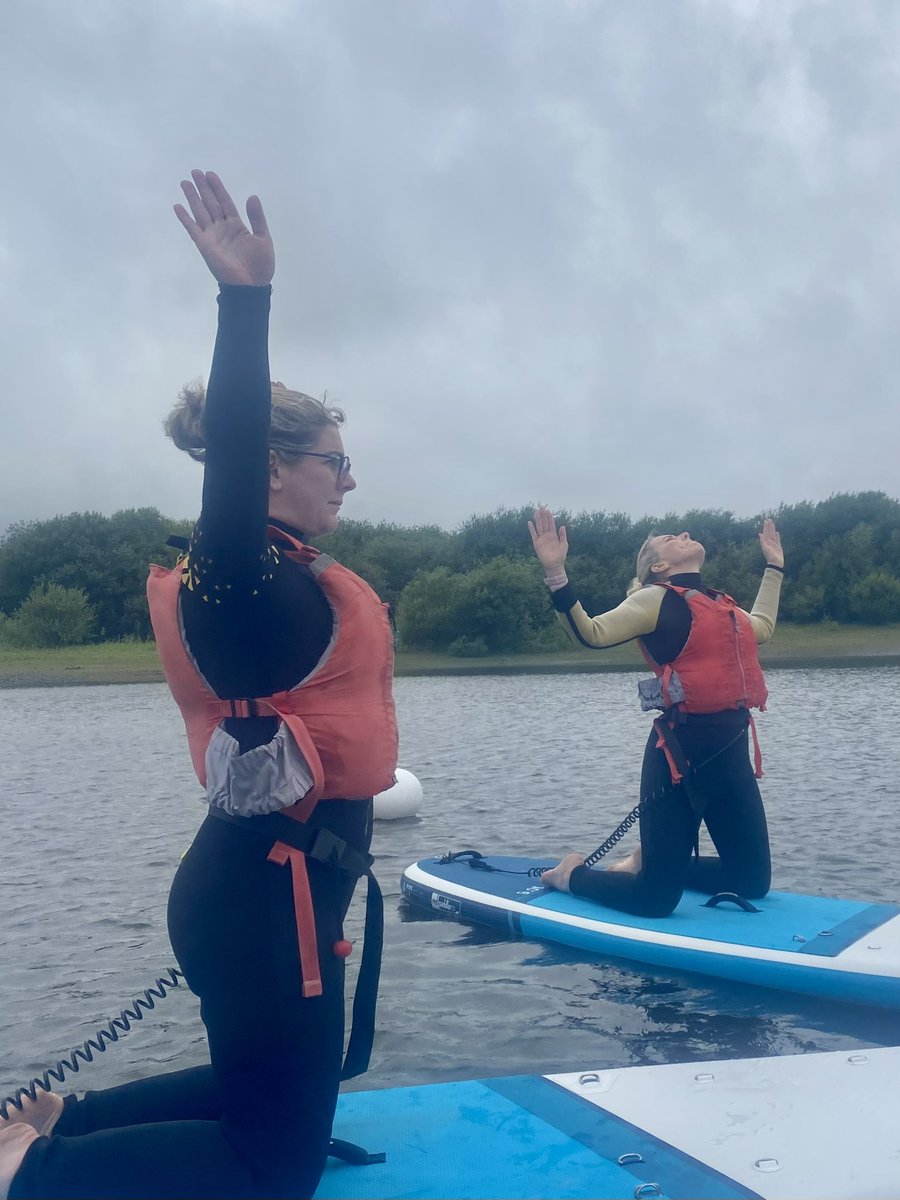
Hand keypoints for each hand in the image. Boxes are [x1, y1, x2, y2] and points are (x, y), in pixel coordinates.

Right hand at [174, 170, 273, 285]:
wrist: (250, 285)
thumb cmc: (260, 265)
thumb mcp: (263, 238)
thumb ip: (257, 218)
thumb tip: (252, 196)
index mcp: (237, 225)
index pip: (225, 201)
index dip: (218, 188)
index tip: (210, 174)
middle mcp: (222, 228)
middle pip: (211, 203)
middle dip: (203, 188)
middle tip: (194, 171)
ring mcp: (212, 235)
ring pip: (200, 211)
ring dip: (192, 197)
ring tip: (185, 183)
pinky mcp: (204, 245)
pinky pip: (192, 228)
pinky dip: (185, 218)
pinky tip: (177, 206)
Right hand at [528, 506, 568, 572]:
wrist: (554, 565)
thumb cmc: (560, 556)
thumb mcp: (564, 544)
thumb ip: (562, 535)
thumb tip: (562, 525)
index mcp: (554, 536)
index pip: (551, 524)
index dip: (549, 517)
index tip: (548, 510)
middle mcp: (547, 536)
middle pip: (544, 523)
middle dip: (543, 515)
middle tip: (541, 507)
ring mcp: (541, 539)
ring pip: (539, 527)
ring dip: (537, 519)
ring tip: (536, 512)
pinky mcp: (537, 544)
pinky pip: (533, 535)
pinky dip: (531, 529)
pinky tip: (530, 522)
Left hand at [758, 518, 782, 567]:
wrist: (775, 563)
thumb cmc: (770, 556)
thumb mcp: (765, 548)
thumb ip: (762, 541)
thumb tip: (760, 534)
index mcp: (766, 541)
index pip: (765, 532)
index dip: (765, 526)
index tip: (765, 520)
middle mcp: (769, 542)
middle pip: (769, 532)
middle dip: (769, 526)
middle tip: (768, 519)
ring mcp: (774, 544)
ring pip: (773, 534)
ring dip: (772, 528)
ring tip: (772, 523)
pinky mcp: (778, 546)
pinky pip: (778, 539)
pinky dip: (777, 536)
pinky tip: (776, 532)